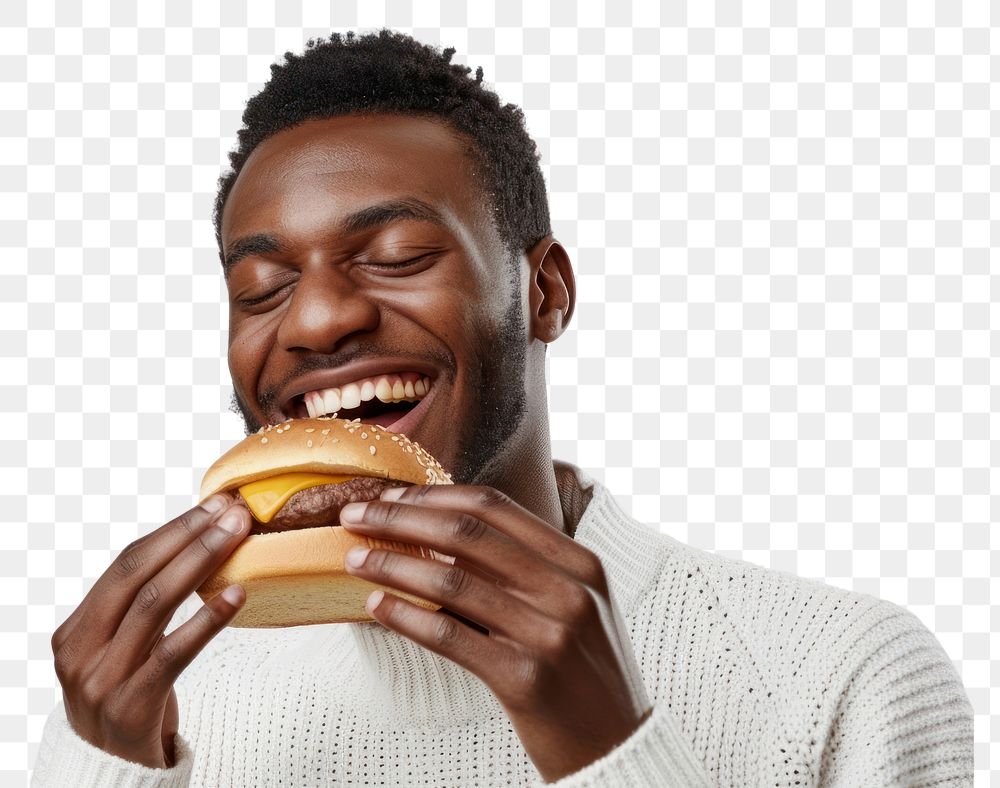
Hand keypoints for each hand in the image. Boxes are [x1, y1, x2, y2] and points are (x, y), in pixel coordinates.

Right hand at [50, 495, 250, 767]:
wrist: (114, 774)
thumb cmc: (129, 698)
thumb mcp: (120, 649)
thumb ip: (141, 606)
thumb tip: (198, 542)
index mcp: (75, 629)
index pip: (126, 563)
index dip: (173, 529)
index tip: (214, 504)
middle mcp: (80, 652)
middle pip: (137, 574)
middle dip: (189, 536)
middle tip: (233, 512)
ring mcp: (101, 681)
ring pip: (154, 605)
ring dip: (201, 563)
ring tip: (239, 538)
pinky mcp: (130, 707)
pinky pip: (173, 654)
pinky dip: (207, 620)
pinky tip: (237, 595)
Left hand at [340, 484, 651, 782]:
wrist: (619, 747)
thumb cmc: (584, 672)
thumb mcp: (574, 605)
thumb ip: (525, 568)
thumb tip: (441, 532)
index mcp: (580, 562)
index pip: (495, 507)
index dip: (434, 496)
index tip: (391, 495)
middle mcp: (568, 590)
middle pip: (467, 534)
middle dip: (400, 518)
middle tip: (355, 514)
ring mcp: (549, 634)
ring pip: (451, 580)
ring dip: (393, 564)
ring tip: (354, 559)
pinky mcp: (526, 680)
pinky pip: (450, 636)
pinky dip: (406, 617)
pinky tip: (376, 606)